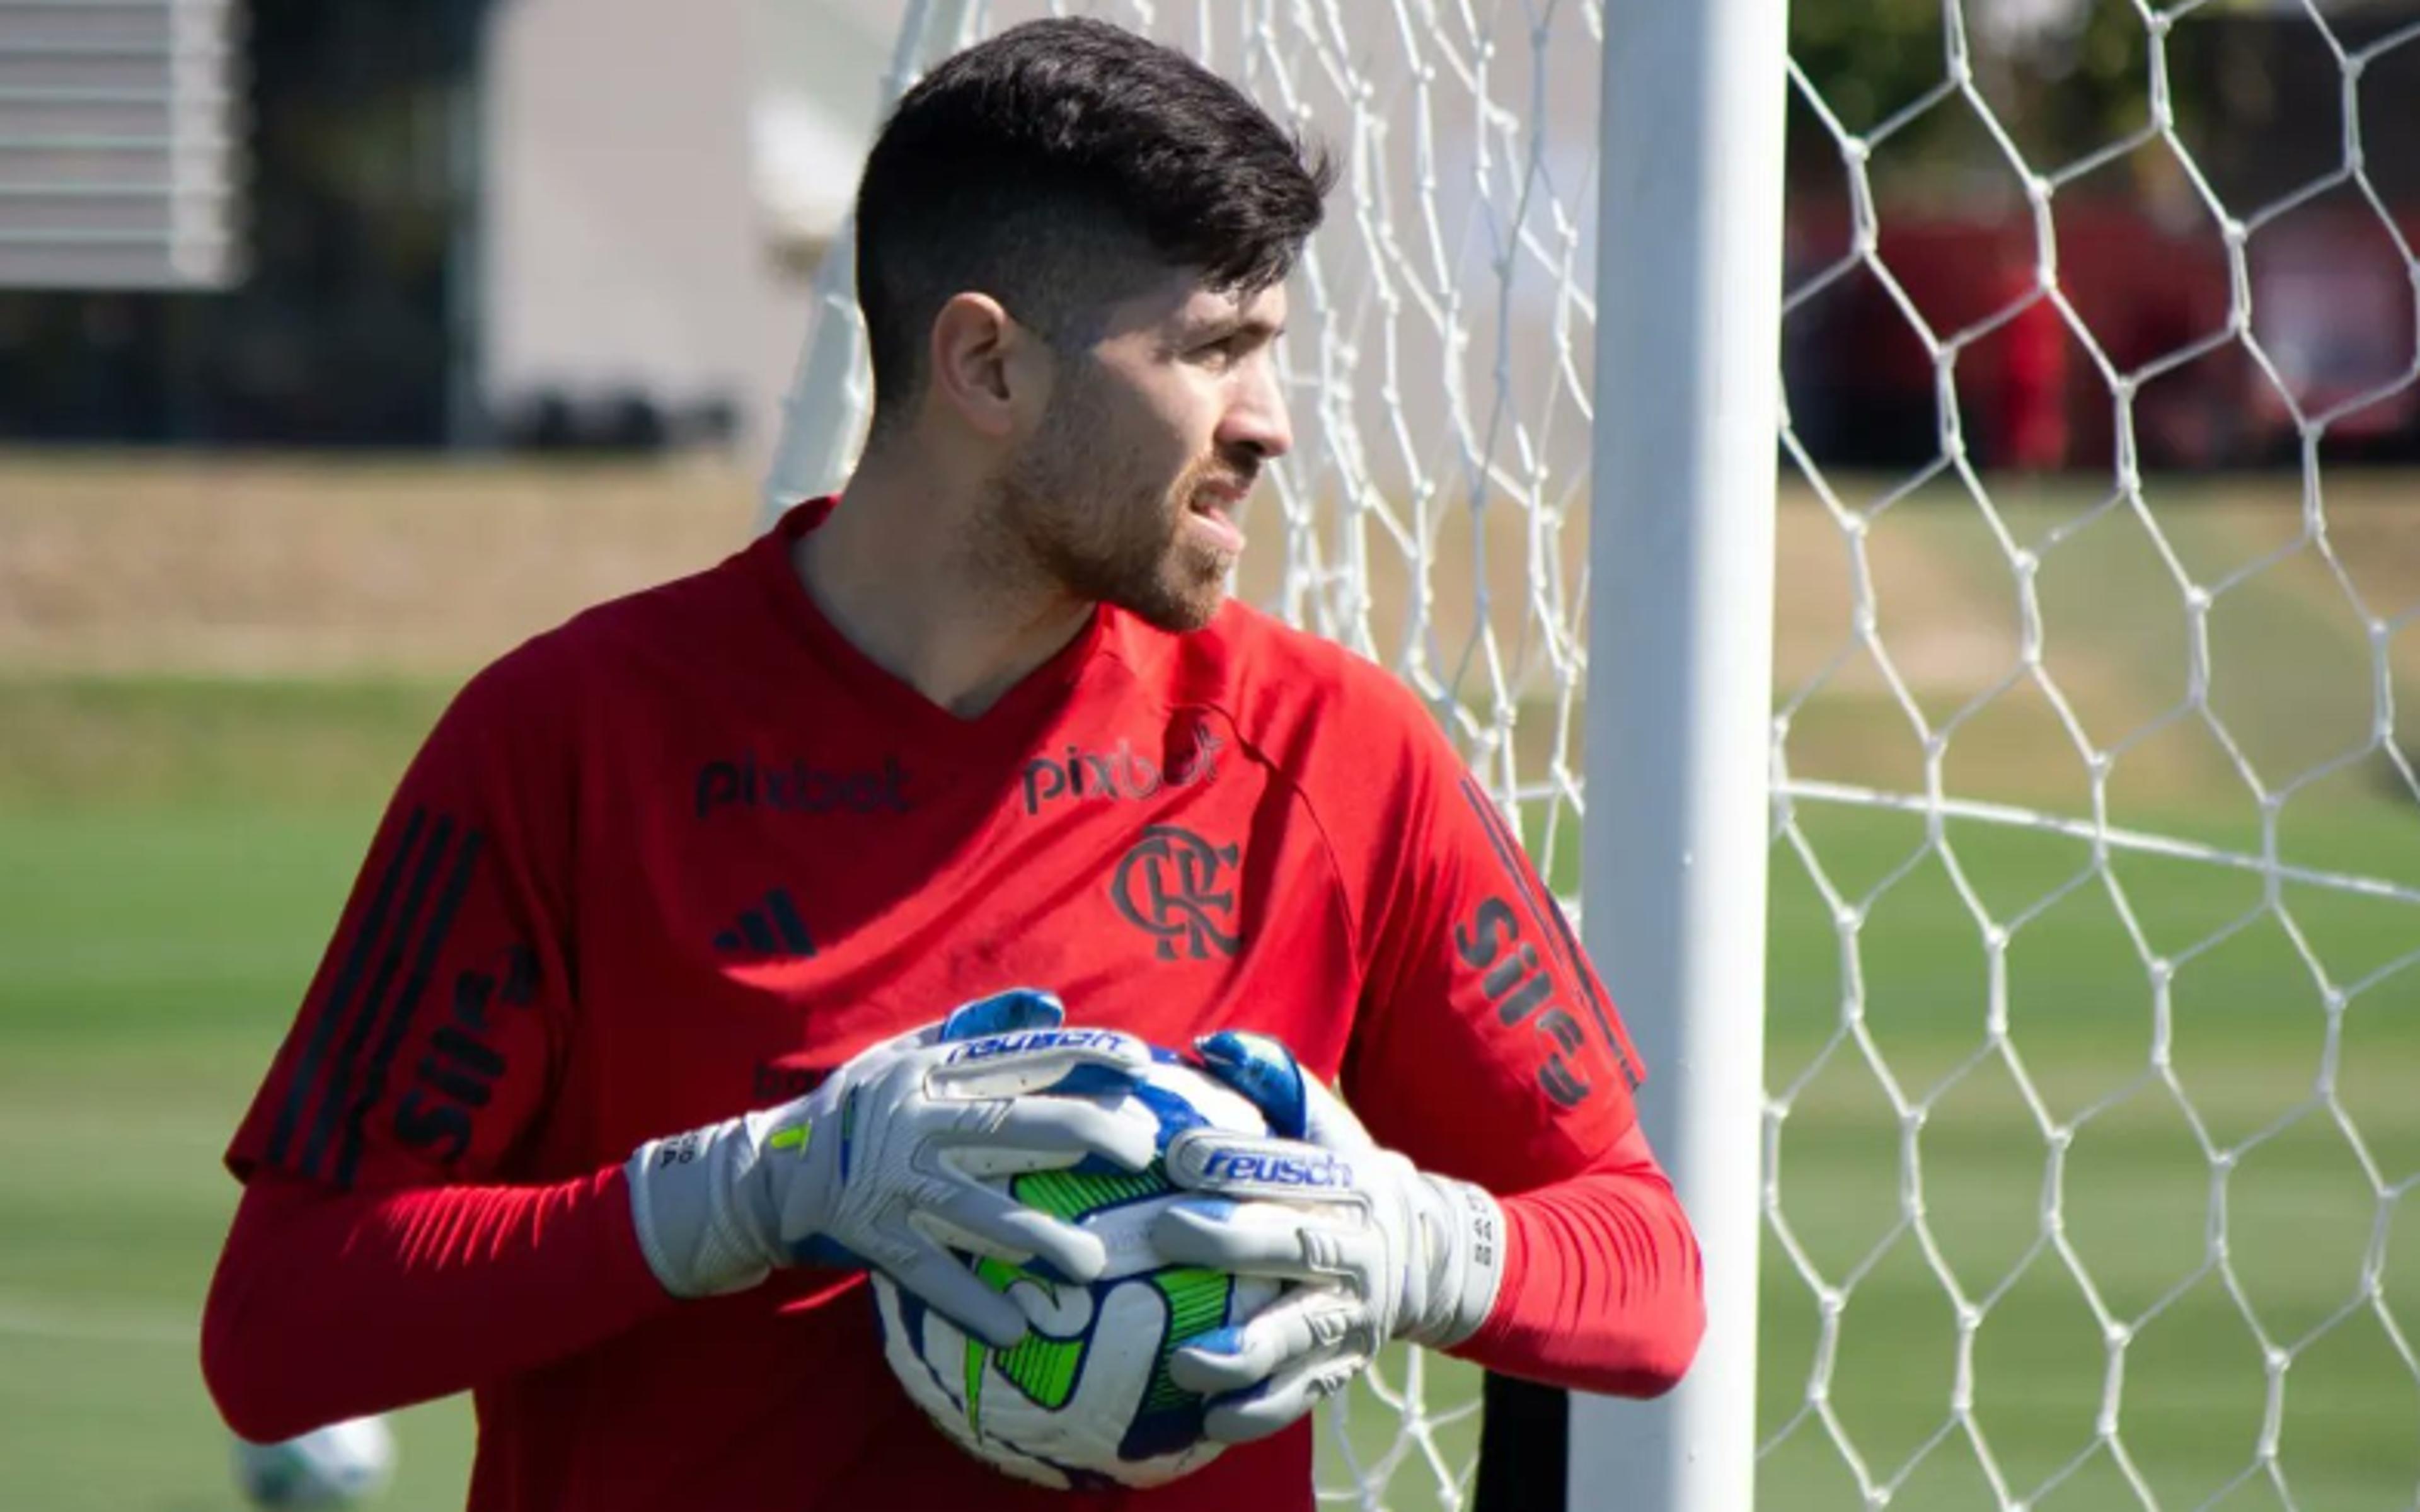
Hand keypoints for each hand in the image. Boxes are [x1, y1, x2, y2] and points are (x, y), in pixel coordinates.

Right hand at [625, 989, 1159, 1345]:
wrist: (763, 1172)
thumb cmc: (854, 1109)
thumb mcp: (902, 1054)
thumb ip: (974, 1029)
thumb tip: (1050, 1006)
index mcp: (923, 1071)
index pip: (1015, 1058)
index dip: (1081, 1056)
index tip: (1141, 1062)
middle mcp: (909, 1121)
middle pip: (1005, 1125)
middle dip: (1079, 1134)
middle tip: (1141, 1151)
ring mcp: (890, 1183)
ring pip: (973, 1210)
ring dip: (1035, 1237)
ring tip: (1090, 1262)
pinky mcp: (871, 1238)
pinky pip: (928, 1275)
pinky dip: (970, 1304)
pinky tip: (1014, 1330)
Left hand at [1151, 1030, 1505, 1442]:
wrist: (1439, 1259)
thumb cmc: (1350, 1180)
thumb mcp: (1329, 1125)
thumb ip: (1275, 1080)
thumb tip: (1210, 1045)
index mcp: (1349, 1183)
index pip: (1293, 1167)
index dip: (1238, 1159)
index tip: (1178, 1152)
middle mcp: (1357, 1249)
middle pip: (1296, 1245)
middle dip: (1232, 1240)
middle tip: (1165, 1231)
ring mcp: (1354, 1314)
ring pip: (1302, 1332)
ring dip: (1246, 1348)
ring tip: (1188, 1358)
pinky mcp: (1344, 1365)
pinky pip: (1303, 1395)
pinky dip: (1259, 1410)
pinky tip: (1209, 1419)